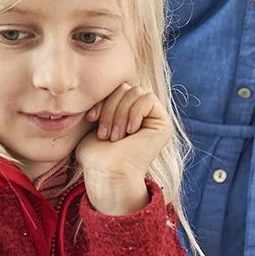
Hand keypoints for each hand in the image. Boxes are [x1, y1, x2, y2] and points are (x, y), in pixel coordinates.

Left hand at [75, 82, 168, 215]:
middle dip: (110, 108)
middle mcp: (141, 112)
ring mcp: (153, 117)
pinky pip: (148, 98)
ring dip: (119, 114)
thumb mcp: (96, 121)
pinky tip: (130, 132)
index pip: (115, 88)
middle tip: (105, 134)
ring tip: (114, 136)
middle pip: (125, 87)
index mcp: (125, 111)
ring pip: (135, 92)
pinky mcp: (163, 122)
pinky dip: (134, 113)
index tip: (91, 119)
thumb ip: (104, 101)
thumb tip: (99, 82)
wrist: (107, 173)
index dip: (102, 100)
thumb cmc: (97, 154)